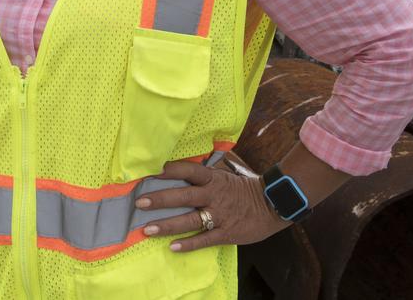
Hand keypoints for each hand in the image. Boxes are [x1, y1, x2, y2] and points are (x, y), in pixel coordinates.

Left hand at [134, 159, 288, 252]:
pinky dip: (189, 244)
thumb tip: (179, 165)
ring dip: (167, 225)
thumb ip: (205, 173)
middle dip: (160, 199)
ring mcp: (220, 215)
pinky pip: (205, 239)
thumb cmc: (243, 189)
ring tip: (147, 229)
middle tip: (140, 203)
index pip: (189, 171)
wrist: (273, 205)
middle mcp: (214, 196)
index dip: (171, 170)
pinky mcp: (226, 233)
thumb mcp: (225, 175)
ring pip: (189, 220)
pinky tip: (173, 247)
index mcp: (213, 179)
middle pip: (183, 196)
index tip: (152, 172)